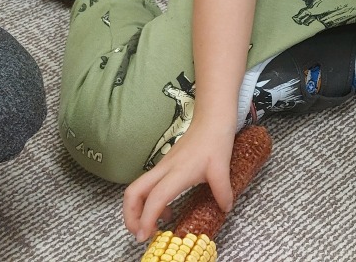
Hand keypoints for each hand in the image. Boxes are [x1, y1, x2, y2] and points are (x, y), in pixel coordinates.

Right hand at [122, 116, 236, 242]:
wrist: (212, 118)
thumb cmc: (215, 140)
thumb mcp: (222, 168)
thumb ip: (223, 192)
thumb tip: (225, 209)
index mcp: (177, 173)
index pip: (155, 199)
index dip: (146, 219)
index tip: (145, 237)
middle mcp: (164, 171)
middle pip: (132, 193)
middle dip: (130, 217)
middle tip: (141, 234)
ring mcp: (162, 168)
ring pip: (136, 190)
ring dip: (137, 211)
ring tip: (155, 227)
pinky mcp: (164, 167)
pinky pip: (148, 187)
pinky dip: (148, 203)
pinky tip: (167, 210)